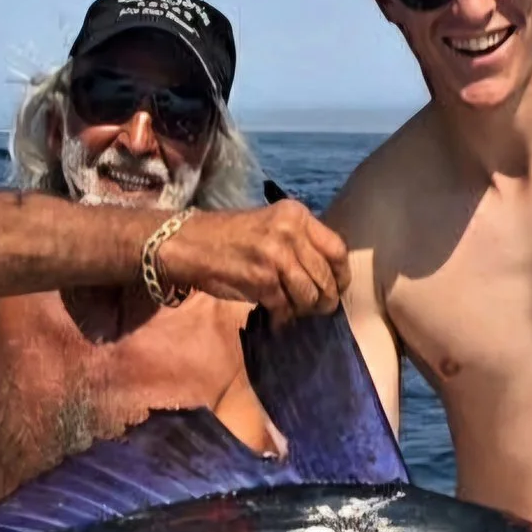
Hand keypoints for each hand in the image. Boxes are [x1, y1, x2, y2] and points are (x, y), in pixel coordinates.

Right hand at [155, 203, 349, 319]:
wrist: (189, 244)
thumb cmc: (230, 237)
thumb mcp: (271, 226)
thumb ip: (300, 243)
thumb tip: (328, 275)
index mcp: (296, 214)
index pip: (337, 249)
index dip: (341, 275)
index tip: (337, 288)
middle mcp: (290, 231)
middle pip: (326, 277)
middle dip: (325, 299)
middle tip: (317, 309)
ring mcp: (276, 255)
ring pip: (309, 295)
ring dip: (304, 310)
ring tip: (293, 311)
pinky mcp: (262, 279)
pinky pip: (285, 306)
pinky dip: (283, 317)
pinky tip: (276, 316)